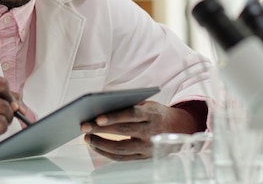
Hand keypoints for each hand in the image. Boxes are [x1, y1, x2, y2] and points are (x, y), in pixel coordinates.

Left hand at [80, 100, 202, 160]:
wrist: (178, 129)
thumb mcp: (147, 103)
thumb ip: (129, 104)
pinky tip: (96, 146)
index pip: (131, 115)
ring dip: (101, 144)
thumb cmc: (156, 113)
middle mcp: (151, 132)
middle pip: (123, 131)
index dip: (114, 116)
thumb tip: (102, 106)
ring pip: (121, 149)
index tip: (98, 117)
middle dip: (101, 130)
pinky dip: (107, 153)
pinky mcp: (144, 157)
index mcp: (152, 114)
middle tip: (84, 126)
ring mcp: (148, 147)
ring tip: (87, 138)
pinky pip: (123, 158)